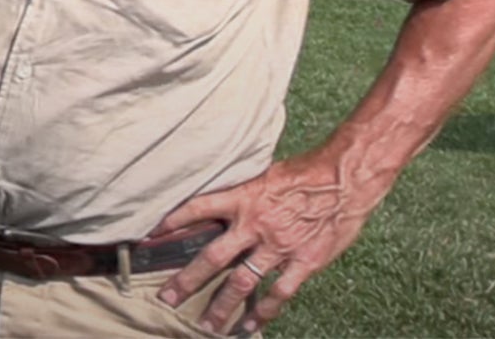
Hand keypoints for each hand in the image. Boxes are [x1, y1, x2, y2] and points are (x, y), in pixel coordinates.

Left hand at [154, 149, 379, 333]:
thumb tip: (220, 199)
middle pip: (212, 257)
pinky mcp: (303, 262)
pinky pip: (278, 293)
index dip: (171, 223)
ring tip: (204, 325)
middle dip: (187, 280)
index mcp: (242, 196)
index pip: (195, 209)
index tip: (149, 238)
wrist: (345, 178)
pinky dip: (262, 312)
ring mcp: (278, 246)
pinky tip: (248, 326)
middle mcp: (254, 224)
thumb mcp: (264, 173)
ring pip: (241, 282)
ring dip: (220, 305)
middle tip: (166, 298)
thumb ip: (242, 191)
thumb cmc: (306, 171)